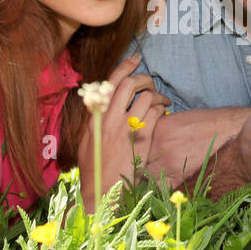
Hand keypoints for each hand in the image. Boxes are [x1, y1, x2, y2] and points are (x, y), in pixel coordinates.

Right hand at [78, 53, 170, 206]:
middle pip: (129, 84)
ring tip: (161, 100)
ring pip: (145, 97)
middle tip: (151, 83)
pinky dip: (161, 110)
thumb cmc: (94, 167)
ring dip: (157, 95)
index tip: (135, 59)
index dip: (124, 66)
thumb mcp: (87, 139)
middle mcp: (108, 119)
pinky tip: (163, 114)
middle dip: (144, 78)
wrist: (100, 191)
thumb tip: (103, 101)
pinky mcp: (140, 140)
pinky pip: (155, 114)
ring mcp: (124, 129)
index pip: (109, 82)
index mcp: (94, 116)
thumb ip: (96, 119)